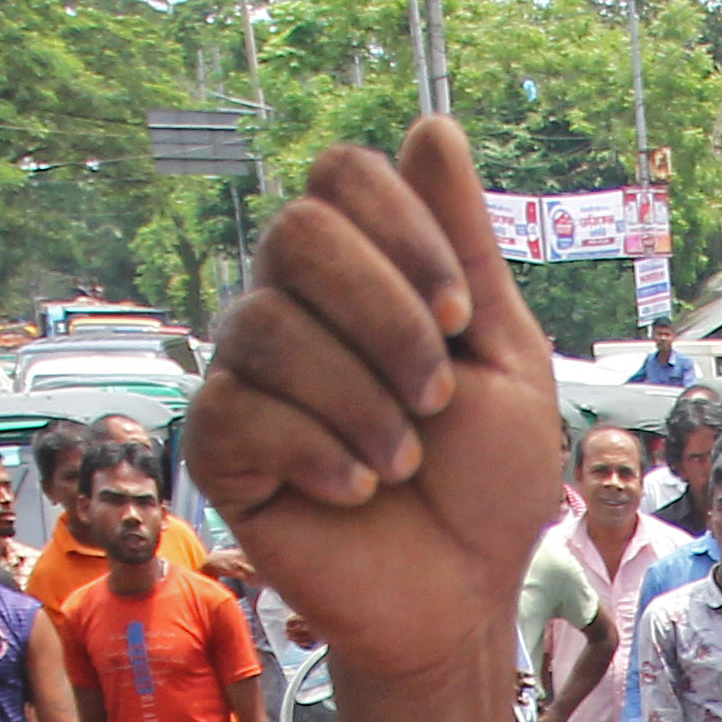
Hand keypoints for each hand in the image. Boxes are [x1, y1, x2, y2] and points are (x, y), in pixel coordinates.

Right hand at [182, 125, 573, 687]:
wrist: (457, 595)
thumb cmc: (486, 481)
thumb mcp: (503, 353)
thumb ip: (466, 244)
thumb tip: (430, 126)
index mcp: (362, 268)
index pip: (341, 173)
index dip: (404, 230)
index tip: (461, 315)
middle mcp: (292, 302)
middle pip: (297, 231)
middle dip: (387, 318)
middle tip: (438, 396)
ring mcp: (247, 370)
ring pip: (267, 324)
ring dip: (361, 400)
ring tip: (404, 462)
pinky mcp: (218, 443)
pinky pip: (241, 408)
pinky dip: (319, 452)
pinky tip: (357, 491)